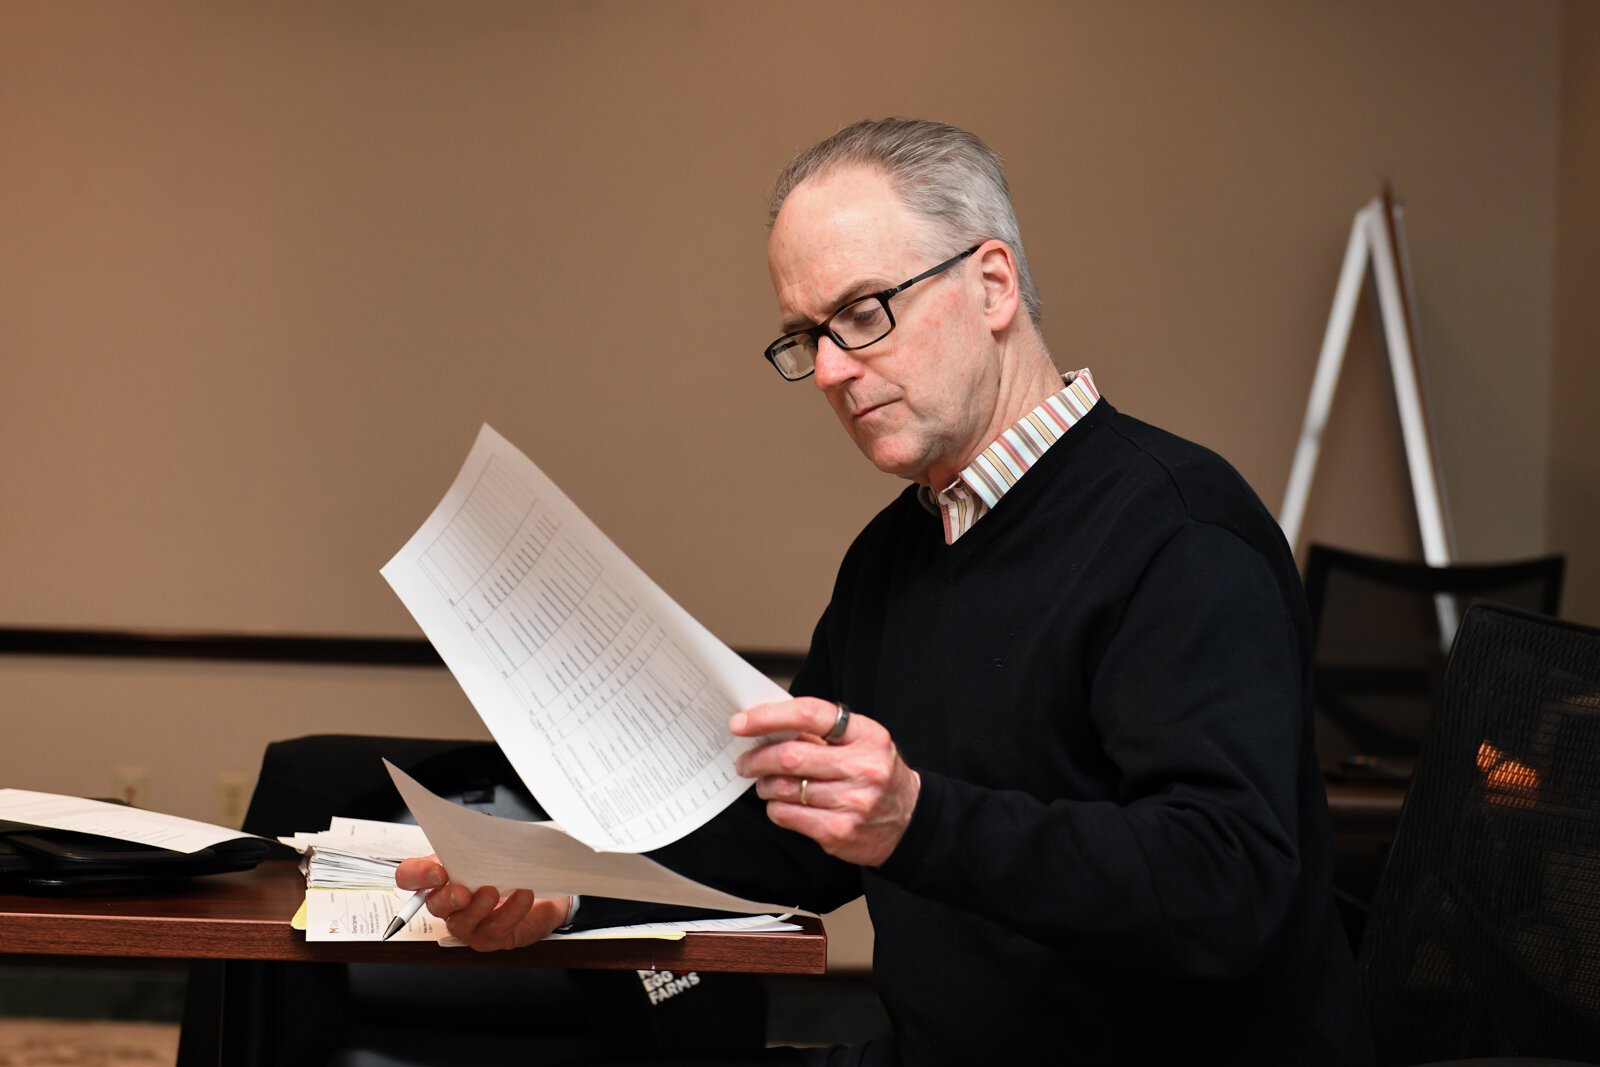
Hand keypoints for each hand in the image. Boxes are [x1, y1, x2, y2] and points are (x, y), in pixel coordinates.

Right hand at [394, 854, 571, 951]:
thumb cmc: (510, 867)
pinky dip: (511, 911)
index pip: (411, 876)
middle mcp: (449, 903)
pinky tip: (523, 896)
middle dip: (448, 898)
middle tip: (464, 891)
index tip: (438, 872)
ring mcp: (468, 924)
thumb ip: (476, 844)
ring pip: (462, 922)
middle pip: (434, 904)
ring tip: (494, 891)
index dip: (418, 875)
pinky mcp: (491, 938)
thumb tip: (474, 834)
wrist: (543, 889)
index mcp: (442, 876)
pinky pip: (496, 929)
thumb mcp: (491, 849)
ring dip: (478, 907)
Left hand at [731, 698, 919, 867]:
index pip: (811, 715)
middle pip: (791, 756)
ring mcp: (853, 801)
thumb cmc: (876, 774)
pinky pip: (788, 816)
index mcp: (867, 735)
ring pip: (785, 788)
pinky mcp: (840, 831)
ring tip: (766, 783)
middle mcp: (863, 767)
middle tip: (745, 761)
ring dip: (766, 785)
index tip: (741, 722)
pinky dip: (775, 808)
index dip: (770, 716)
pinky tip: (781, 804)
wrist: (909, 821)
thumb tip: (768, 727)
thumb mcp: (862, 743)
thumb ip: (821, 733)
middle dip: (758, 758)